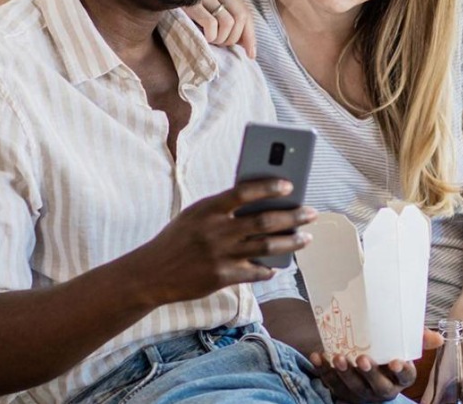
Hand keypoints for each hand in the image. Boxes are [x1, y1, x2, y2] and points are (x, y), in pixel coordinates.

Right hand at [126, 179, 313, 306]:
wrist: (151, 273)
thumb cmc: (178, 238)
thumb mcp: (195, 215)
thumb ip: (224, 210)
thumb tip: (264, 204)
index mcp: (208, 209)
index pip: (243, 192)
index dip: (268, 187)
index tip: (289, 186)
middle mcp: (215, 231)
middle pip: (264, 221)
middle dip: (293, 217)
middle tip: (311, 213)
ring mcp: (219, 255)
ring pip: (266, 247)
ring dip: (291, 243)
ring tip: (306, 238)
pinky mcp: (221, 277)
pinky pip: (254, 272)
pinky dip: (268, 269)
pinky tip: (276, 267)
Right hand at [188, 0, 255, 57]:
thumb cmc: (179, 3)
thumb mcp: (204, 6)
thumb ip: (223, 17)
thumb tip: (243, 44)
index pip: (246, 12)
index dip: (251, 36)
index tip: (251, 55)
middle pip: (241, 17)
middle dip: (234, 38)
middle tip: (220, 44)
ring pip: (228, 22)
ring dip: (221, 39)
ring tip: (210, 41)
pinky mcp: (189, 1)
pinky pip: (211, 23)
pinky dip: (211, 36)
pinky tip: (203, 37)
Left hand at [310, 331, 439, 403]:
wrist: (361, 357)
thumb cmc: (386, 349)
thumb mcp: (402, 343)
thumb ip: (417, 338)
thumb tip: (438, 338)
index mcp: (400, 378)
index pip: (406, 378)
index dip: (401, 371)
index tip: (396, 361)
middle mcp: (382, 389)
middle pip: (379, 387)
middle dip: (370, 374)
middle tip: (362, 359)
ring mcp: (361, 393)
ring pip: (353, 387)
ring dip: (344, 374)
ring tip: (338, 358)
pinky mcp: (342, 391)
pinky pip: (331, 383)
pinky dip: (323, 370)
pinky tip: (318, 356)